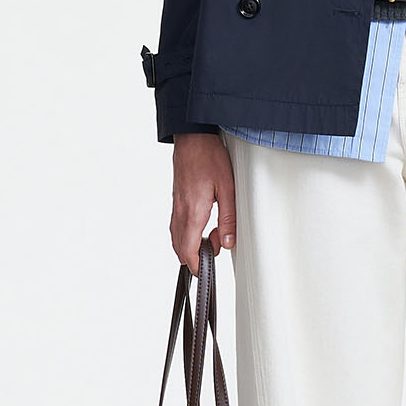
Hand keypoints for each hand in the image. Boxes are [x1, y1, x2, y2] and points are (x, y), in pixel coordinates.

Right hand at [170, 133, 236, 274]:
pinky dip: (187, 232)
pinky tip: (201, 221)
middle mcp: (180, 212)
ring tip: (212, 231)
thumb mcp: (227, 187)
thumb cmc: (209, 156)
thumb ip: (228, 218)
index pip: (188, 251)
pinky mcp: (176, 199)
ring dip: (191, 243)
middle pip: (180, 249)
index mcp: (193, 212)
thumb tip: (227, 241)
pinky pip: (177, 225)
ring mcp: (176, 205)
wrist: (192, 136)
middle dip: (197, 255)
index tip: (207, 268)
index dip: (197, 265)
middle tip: (216, 241)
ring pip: (177, 237)